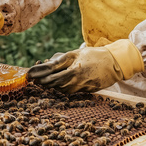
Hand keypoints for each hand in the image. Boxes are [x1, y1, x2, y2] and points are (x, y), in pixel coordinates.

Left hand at [28, 40, 143, 93]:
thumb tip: (45, 64)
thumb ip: (61, 60)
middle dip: (44, 83)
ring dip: (53, 87)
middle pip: (56, 85)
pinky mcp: (89, 91)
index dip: (39, 76)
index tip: (29, 75)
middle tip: (33, 80)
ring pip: (63, 90)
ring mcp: (84, 88)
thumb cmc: (94, 55)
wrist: (116, 62)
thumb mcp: (76, 54)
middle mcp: (79, 81)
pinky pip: (73, 91)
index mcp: (75, 70)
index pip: (52, 76)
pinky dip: (64, 88)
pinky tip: (59, 85)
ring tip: (44, 82)